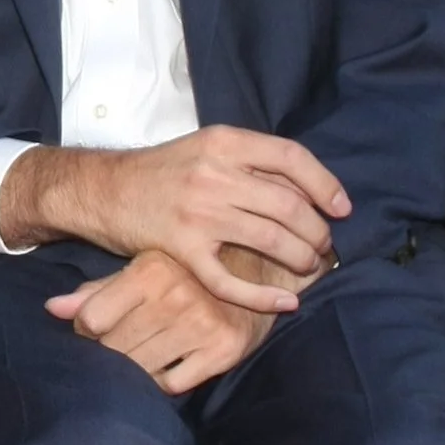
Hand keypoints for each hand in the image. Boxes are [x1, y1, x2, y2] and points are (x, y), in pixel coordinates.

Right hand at [0, 124, 349, 311]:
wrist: (103, 190)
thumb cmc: (162, 171)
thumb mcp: (206, 148)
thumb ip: (250, 162)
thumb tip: (308, 189)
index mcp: (224, 142)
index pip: (291, 158)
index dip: (325, 184)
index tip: (342, 208)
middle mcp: (213, 173)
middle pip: (288, 204)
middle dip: (316, 230)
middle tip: (323, 246)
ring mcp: (197, 212)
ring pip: (270, 239)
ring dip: (300, 258)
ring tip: (308, 267)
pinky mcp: (180, 248)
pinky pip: (230, 279)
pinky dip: (264, 296)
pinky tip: (285, 303)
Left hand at [45, 249, 266, 392]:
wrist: (257, 277)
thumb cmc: (186, 275)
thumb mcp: (142, 272)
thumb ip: (97, 292)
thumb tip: (52, 309)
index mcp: (149, 271)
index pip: (92, 320)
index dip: (88, 332)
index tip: (101, 330)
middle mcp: (175, 295)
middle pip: (113, 349)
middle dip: (111, 354)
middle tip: (127, 345)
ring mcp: (201, 323)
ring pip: (141, 370)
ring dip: (137, 369)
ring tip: (148, 353)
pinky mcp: (224, 350)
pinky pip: (173, 384)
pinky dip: (167, 381)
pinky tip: (175, 363)